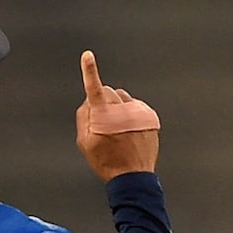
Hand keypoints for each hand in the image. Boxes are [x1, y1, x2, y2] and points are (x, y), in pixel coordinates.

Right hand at [74, 50, 159, 181]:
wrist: (133, 176)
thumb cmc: (106, 161)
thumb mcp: (85, 142)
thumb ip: (83, 117)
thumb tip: (89, 102)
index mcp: (104, 115)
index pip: (95, 88)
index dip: (90, 71)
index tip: (88, 56)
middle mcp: (123, 110)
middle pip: (108, 92)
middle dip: (103, 101)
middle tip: (102, 123)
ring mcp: (138, 113)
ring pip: (123, 98)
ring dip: (117, 107)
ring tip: (117, 129)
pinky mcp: (149, 118)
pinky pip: (136, 108)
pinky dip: (130, 115)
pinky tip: (129, 132)